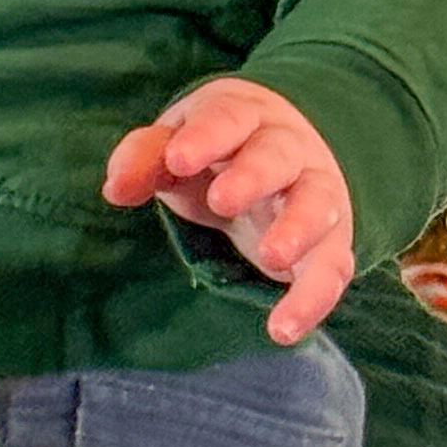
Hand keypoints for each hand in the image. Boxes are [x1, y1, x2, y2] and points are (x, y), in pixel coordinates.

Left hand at [101, 75, 354, 343]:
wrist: (288, 158)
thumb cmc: (218, 152)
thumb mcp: (179, 147)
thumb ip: (144, 160)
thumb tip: (115, 189)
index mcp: (243, 116)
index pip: (227, 118)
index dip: (205, 136)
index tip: (178, 158)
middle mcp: (287, 149)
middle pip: (276, 156)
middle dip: (252, 176)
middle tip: (222, 201)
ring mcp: (315, 193)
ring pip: (316, 205)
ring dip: (298, 229)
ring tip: (272, 257)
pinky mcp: (330, 242)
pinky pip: (332, 268)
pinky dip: (313, 299)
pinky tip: (284, 330)